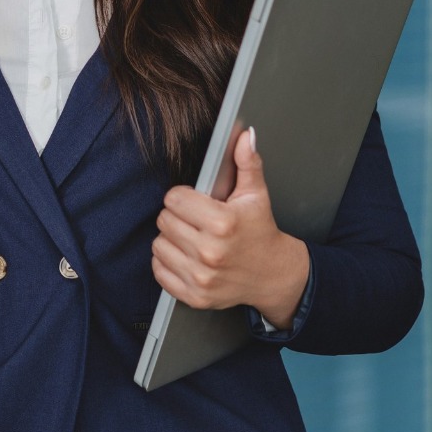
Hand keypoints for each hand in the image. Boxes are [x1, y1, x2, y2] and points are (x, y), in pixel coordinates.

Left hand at [151, 127, 309, 328]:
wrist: (272, 274)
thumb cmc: (260, 231)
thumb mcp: (256, 195)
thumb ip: (247, 162)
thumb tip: (244, 136)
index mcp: (223, 223)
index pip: (174, 199)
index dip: (182, 197)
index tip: (194, 202)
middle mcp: (210, 252)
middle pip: (164, 221)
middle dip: (177, 217)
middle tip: (194, 221)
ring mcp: (201, 277)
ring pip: (158, 245)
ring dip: (170, 240)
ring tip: (191, 238)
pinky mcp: (194, 296)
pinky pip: (160, 272)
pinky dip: (168, 263)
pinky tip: (186, 257)